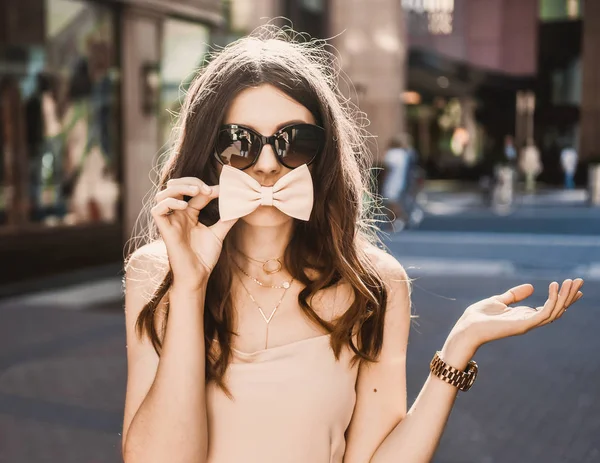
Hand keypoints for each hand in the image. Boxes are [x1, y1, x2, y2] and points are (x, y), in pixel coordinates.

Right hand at [151, 177, 236, 286]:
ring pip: (163, 194)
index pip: (195, 192)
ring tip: (196, 191)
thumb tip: (241, 205)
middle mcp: (178, 215)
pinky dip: (169, 203)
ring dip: (179, 188)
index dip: (208, 187)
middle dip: (191, 182)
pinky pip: (157, 210)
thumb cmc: (204, 257)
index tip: (224, 190)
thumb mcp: (219, 233)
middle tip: (208, 188)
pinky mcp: (164, 230)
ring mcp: (170, 221)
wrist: (197, 276)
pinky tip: (185, 207)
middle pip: (176, 187)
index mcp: (190, 214)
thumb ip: (227, 219)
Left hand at [448, 279, 583, 351]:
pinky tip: (555, 286)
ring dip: (565, 296)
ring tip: (571, 281)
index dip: (562, 297)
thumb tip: (531, 287)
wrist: (467, 327)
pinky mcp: (523, 324)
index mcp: (524, 316)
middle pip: (556, 309)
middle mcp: (529, 321)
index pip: (549, 307)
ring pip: (555, 311)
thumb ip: (514, 295)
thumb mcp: (499, 300)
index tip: (573, 286)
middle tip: (579, 281)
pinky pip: (544, 313)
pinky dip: (552, 299)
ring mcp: (527, 324)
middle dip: (569, 296)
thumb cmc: (479, 316)